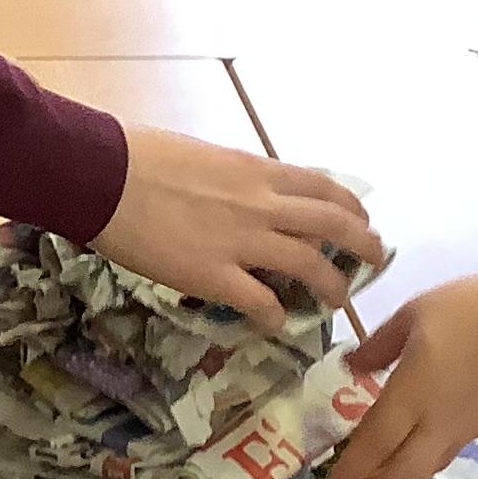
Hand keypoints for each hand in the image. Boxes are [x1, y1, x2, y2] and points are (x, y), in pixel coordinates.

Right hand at [95, 126, 385, 318]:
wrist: (103, 176)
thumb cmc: (143, 155)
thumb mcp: (207, 156)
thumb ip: (237, 179)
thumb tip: (248, 193)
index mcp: (258, 171)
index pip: (323, 187)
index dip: (350, 207)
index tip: (361, 219)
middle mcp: (262, 204)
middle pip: (334, 225)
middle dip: (363, 245)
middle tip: (373, 260)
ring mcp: (242, 242)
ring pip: (310, 266)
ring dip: (332, 286)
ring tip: (338, 300)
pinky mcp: (214, 276)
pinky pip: (262, 302)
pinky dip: (277, 316)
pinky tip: (278, 323)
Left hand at [323, 261, 477, 478]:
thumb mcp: (418, 311)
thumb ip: (379, 345)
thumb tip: (352, 366)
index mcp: (413, 394)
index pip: (372, 447)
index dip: (347, 474)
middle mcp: (436, 424)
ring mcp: (464, 430)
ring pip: (421, 473)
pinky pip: (441, 457)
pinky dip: (416, 469)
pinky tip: (407, 460)